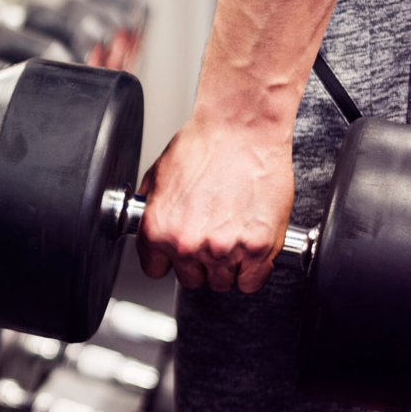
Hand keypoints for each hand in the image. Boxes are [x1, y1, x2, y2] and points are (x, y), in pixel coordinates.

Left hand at [135, 114, 293, 292]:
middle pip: (191, 279)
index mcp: (158, 230)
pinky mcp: (258, 247)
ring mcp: (224, 249)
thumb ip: (153, 213)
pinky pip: (252, 282)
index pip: (156, 270)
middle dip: (199, 263)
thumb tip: (151, 231)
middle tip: (211, 238)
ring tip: (232, 236)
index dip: (169, 259)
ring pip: (222, 283)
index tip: (178, 252)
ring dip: (227, 266)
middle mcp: (187, 245)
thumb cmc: (203, 145)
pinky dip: (252, 271)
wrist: (241, 128)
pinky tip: (249, 249)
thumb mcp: (157, 178)